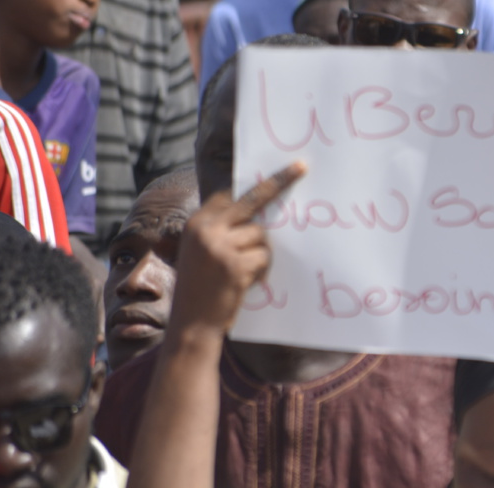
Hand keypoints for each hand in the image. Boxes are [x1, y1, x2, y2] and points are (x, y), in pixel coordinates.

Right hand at [170, 162, 306, 334]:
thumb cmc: (201, 289)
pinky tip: (244, 284)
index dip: (255, 183)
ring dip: (261, 255)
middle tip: (301, 167)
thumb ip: (223, 231)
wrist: (191, 325)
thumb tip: (260, 215)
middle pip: (253, 198)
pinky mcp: (235, 264)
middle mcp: (206, 229)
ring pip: (262, 236)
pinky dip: (261, 271)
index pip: (231, 194)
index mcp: (197, 223)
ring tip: (242, 274)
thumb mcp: (203, 253)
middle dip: (280, 182)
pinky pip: (264, 257)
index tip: (279, 169)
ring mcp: (220, 246)